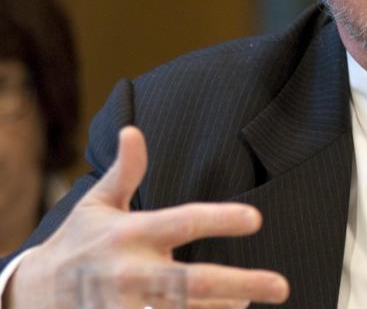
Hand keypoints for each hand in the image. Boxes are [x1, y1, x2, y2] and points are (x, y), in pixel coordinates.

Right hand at [5, 126, 288, 308]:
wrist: (31, 295)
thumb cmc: (78, 243)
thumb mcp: (96, 204)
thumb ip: (124, 172)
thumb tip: (134, 130)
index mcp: (131, 234)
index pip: (183, 223)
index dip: (220, 220)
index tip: (255, 219)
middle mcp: (132, 273)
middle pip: (192, 282)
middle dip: (239, 285)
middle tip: (281, 287)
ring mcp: (126, 307)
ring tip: (246, 302)